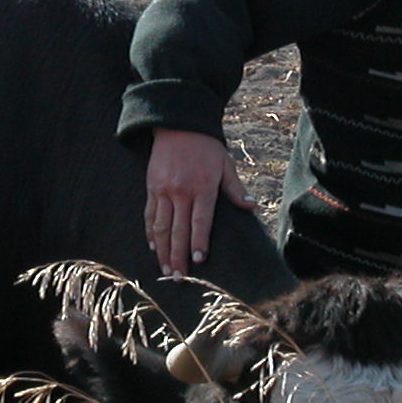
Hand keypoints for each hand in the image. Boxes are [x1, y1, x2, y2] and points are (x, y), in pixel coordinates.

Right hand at [146, 128, 251, 276]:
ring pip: (161, 226)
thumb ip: (235, 189)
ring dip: (162, 250)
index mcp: (202, 187)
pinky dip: (150, 232)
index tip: (198, 260)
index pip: (200, 221)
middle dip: (178, 255)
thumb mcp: (225, 165)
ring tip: (165, 269)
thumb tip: (251, 207)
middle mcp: (181, 190)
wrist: (179, 125)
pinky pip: (150, 214)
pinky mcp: (152, 187)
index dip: (198, 242)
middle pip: (178, 230)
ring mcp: (163, 190)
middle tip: (179, 277)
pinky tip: (153, 247)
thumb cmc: (207, 147)